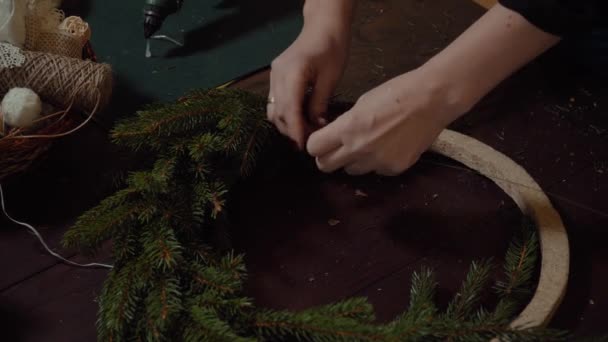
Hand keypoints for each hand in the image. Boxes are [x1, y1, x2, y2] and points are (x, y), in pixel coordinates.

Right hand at [267, 4, 352, 148]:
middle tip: (308, 141)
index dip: (295, 130)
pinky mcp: (276, 76)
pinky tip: (299, 119)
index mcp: (292, 74)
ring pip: (273, 108)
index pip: (289, 110)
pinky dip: (285, 113)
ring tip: (304, 132)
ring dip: (286, 123)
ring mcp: (274, 75)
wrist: (323, 26)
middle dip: (291, 130)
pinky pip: (276, 100)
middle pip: (278, 112)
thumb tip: (316, 126)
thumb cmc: (332, 48)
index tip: (304, 145)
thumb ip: (320, 103)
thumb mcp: (331, 78)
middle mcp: (277, 76)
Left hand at [306, 68, 465, 175]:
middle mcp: (359, 149)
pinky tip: (389, 146)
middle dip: (327, 157)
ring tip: (369, 144)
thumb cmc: (396, 93)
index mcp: (348, 128)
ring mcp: (377, 162)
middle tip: (336, 148)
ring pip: (351, 171)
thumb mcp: (362, 103)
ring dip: (353, 161)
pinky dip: (377, 162)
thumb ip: (345, 123)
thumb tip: (335, 136)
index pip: (314, 148)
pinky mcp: (394, 169)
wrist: (432, 100)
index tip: (321, 140)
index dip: (316, 143)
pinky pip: (376, 171)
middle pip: (326, 166)